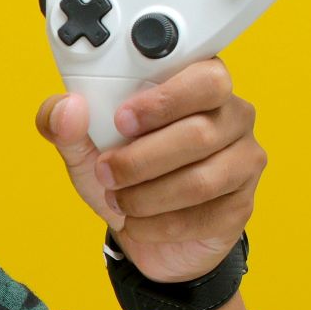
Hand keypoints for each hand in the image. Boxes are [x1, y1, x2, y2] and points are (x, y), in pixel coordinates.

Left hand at [37, 56, 265, 282]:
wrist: (148, 232)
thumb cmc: (125, 173)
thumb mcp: (84, 148)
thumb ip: (65, 123)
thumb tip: (67, 108)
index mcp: (198, 85)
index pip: (206, 77)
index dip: (164, 100)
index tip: (121, 120)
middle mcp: (232, 116)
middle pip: (200, 133)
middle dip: (141, 159)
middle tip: (107, 171)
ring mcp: (244, 161)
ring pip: (201, 180)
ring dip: (146, 196)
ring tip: (118, 199)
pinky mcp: (242, 205)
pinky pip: (204, 216)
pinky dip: (158, 224)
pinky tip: (139, 221)